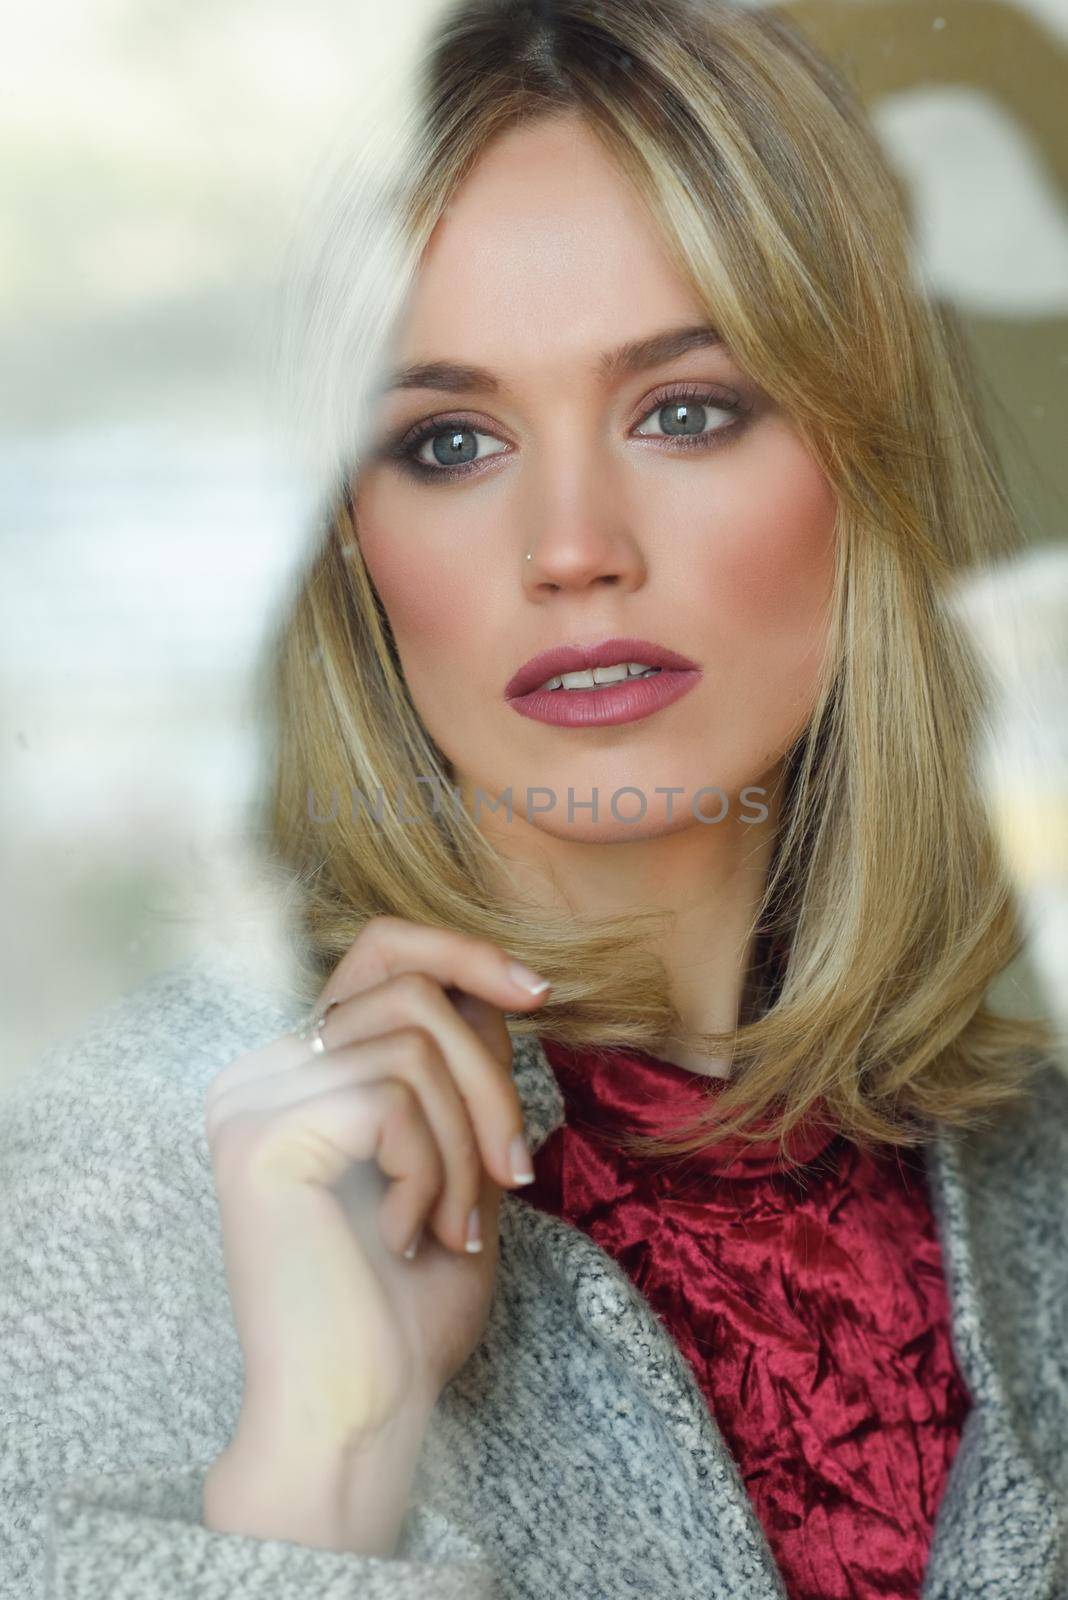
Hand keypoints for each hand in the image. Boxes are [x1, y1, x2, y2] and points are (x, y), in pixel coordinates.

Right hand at [203, 916, 551, 1463]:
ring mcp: (253, 1101)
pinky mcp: (260, 1137)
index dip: (462, 952)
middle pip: (410, 991)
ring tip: (457, 1224)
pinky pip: (390, 1098)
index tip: (539, 993)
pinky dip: (430, 1168)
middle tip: (516, 1175)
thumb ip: (459, 1081)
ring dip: (467, 1140)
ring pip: (413, 1045)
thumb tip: (492, 990)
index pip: (379, 951)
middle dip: (489, 1081)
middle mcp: (263, 1073)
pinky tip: (411, 1235)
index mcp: (302, 1074)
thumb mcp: (456, 1167)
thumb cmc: (406, 1309)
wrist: (359, 1412)